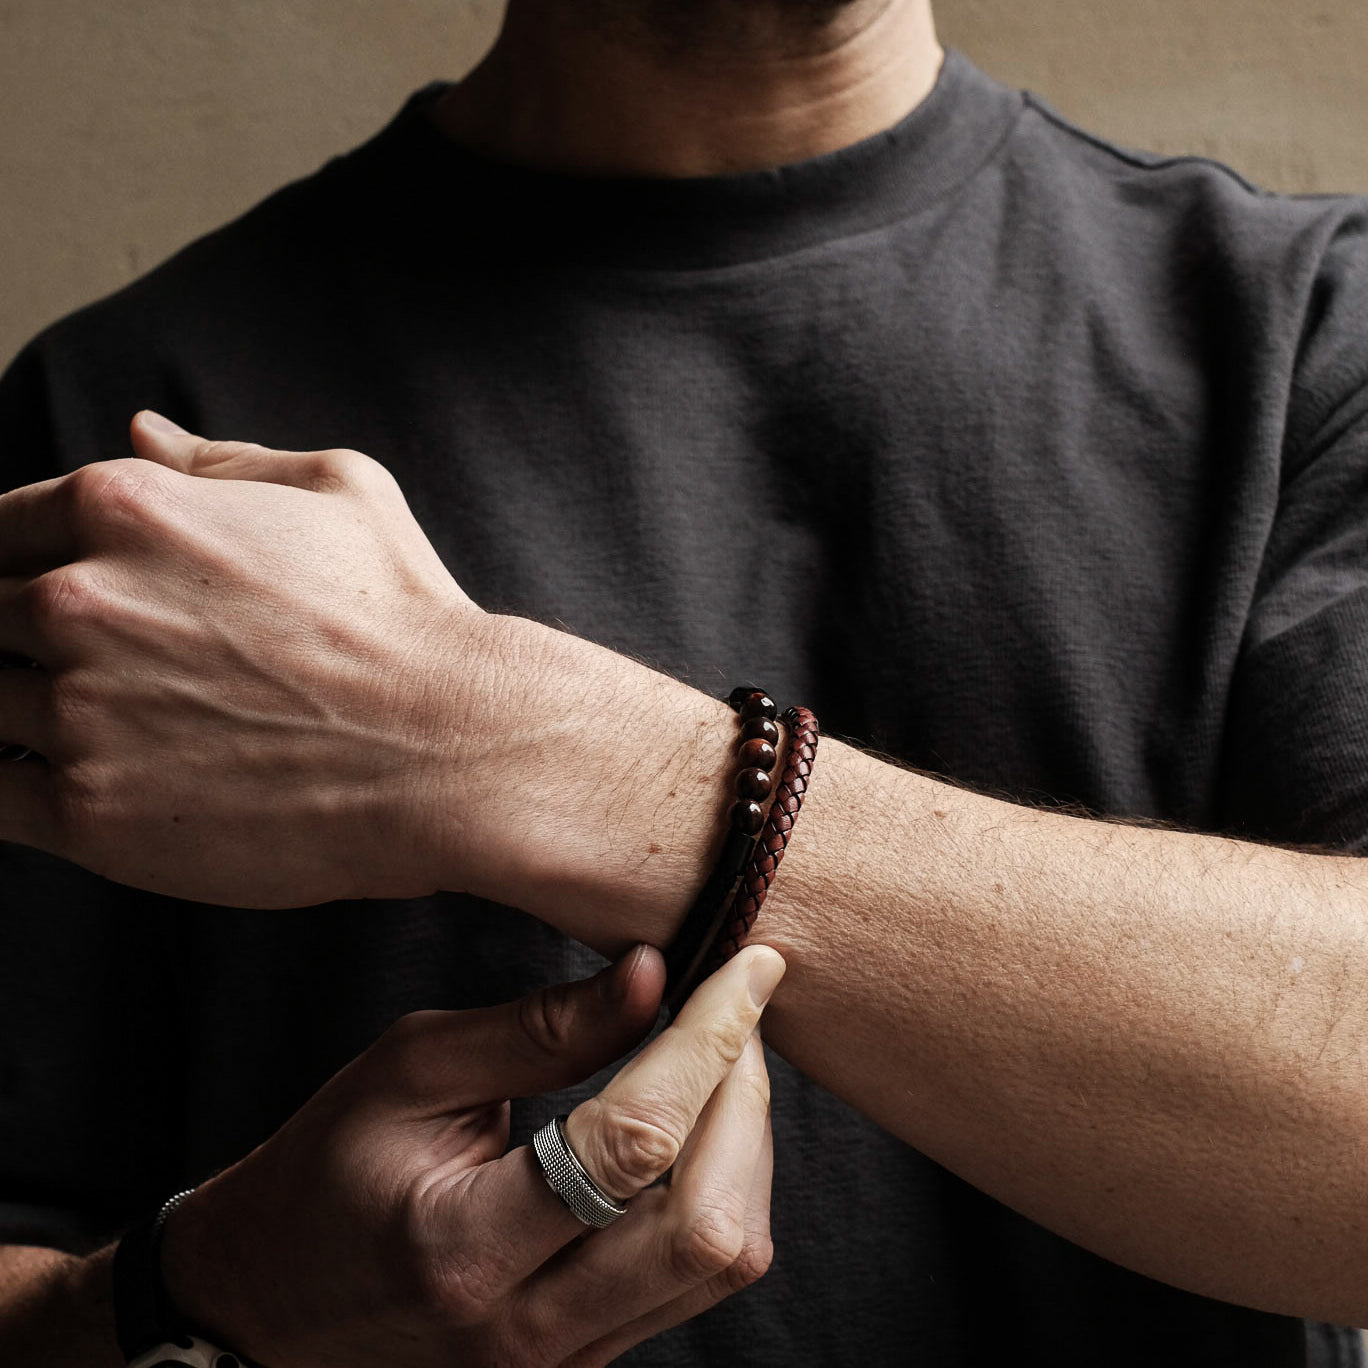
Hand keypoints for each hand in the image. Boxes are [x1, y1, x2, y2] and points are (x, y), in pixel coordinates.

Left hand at [0, 412, 516, 906]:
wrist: (451, 746)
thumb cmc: (406, 617)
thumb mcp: (340, 490)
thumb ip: (222, 459)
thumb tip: (143, 431)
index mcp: (122, 508)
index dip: (13, 567)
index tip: (37, 602)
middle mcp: (79, 600)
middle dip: (14, 642)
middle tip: (89, 674)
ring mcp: (77, 709)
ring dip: (18, 714)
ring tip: (98, 732)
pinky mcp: (90, 811)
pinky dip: (14, 789)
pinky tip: (75, 784)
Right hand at [160, 944, 783, 1367]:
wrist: (274, 1299)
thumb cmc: (329, 1169)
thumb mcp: (411, 1069)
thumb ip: (540, 1027)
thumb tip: (654, 972)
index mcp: (462, 1247)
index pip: (634, 1144)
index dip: (708, 1040)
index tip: (747, 966)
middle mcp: (525, 1331)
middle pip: (710, 1224)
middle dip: (745, 1097)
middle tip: (733, 1011)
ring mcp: (563, 1363)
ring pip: (724, 1259)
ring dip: (746, 1143)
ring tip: (716, 1060)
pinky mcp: (588, 1363)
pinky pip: (698, 1278)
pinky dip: (724, 1186)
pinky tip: (695, 1122)